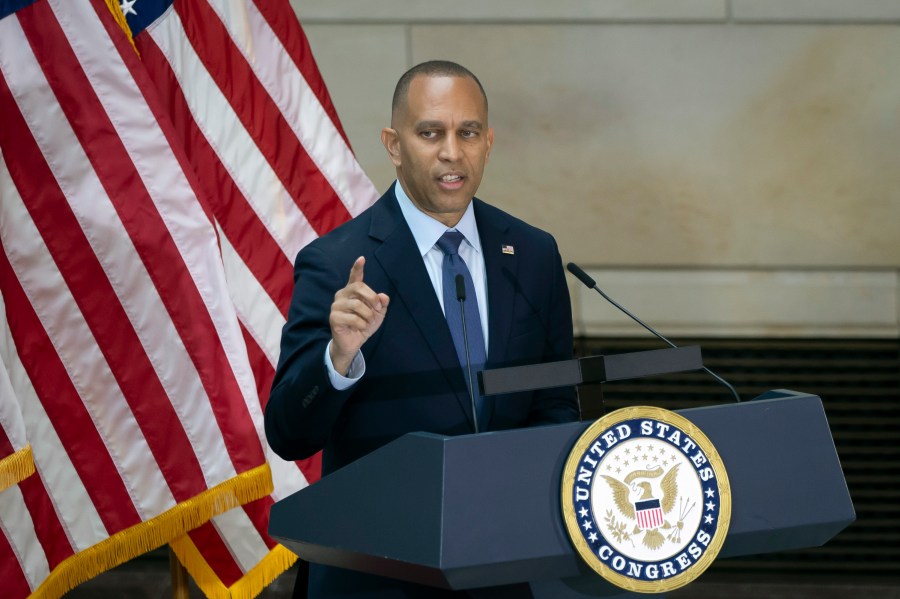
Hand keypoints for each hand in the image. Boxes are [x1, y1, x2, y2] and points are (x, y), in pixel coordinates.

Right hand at [329, 256, 389, 374]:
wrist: (353, 343)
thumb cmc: (364, 325)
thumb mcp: (378, 314)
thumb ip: (381, 304)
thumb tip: (383, 296)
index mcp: (352, 292)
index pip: (354, 277)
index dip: (357, 268)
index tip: (362, 259)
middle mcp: (343, 295)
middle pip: (358, 287)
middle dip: (372, 298)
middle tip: (378, 308)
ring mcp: (336, 306)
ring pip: (357, 305)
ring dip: (368, 315)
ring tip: (368, 322)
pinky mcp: (334, 317)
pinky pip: (353, 318)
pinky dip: (362, 324)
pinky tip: (360, 328)